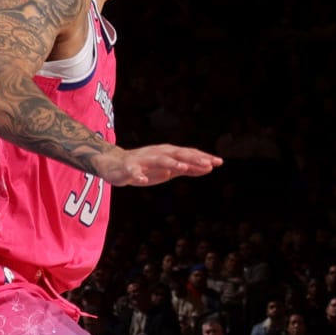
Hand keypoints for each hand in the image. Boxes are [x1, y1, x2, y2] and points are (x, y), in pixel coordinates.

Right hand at [97, 144, 220, 187]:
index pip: (189, 154)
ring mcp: (143, 160)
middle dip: (193, 159)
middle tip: (209, 164)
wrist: (115, 165)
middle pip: (178, 154)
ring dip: (171, 163)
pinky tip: (144, 181)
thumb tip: (210, 167)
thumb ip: (189, 168)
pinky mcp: (129, 168)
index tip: (219, 162)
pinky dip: (139, 175)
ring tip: (183, 167)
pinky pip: (134, 172)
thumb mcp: (171, 169)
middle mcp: (158, 153)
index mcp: (169, 153)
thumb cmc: (147, 167)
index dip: (203, 158)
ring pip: (159, 160)